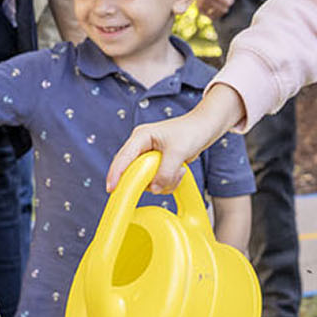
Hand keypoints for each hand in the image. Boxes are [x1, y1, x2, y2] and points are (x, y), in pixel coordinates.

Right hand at [108, 87, 244, 192]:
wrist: (206, 128)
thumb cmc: (191, 132)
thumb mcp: (178, 153)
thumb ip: (164, 172)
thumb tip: (153, 189)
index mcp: (141, 137)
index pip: (123, 158)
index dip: (115, 174)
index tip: (111, 189)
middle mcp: (141, 146)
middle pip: (134, 171)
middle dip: (150, 179)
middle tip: (162, 182)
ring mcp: (149, 156)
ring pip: (147, 180)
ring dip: (164, 181)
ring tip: (179, 169)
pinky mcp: (158, 164)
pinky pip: (157, 181)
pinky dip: (169, 181)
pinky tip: (180, 170)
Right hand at [196, 0, 234, 20]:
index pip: (228, 2)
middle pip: (224, 9)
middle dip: (226, 3)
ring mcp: (202, 4)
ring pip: (218, 14)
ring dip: (221, 8)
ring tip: (220, 1)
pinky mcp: (199, 8)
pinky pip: (211, 17)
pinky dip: (215, 13)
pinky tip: (215, 7)